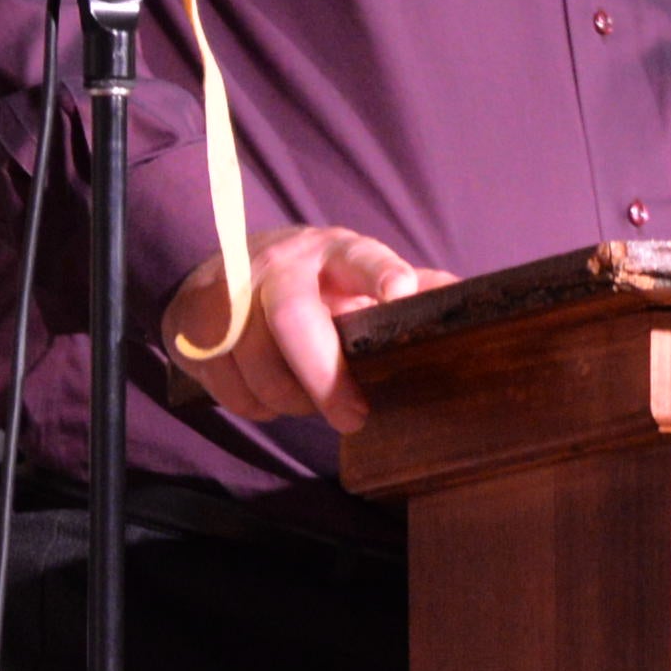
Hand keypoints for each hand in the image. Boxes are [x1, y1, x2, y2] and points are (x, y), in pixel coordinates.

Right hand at [169, 223, 442, 435]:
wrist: (218, 277)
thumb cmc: (312, 285)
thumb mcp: (359, 277)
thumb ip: (415, 289)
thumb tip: (475, 304)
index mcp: (335, 252)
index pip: (359, 257)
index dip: (379, 273)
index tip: (400, 292)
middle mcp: (281, 266)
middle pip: (293, 318)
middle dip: (322, 375)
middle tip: (353, 418)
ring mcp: (232, 294)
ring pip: (257, 363)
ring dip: (288, 399)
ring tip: (308, 400)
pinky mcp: (195, 326)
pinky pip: (229, 386)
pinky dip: (255, 405)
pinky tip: (268, 395)